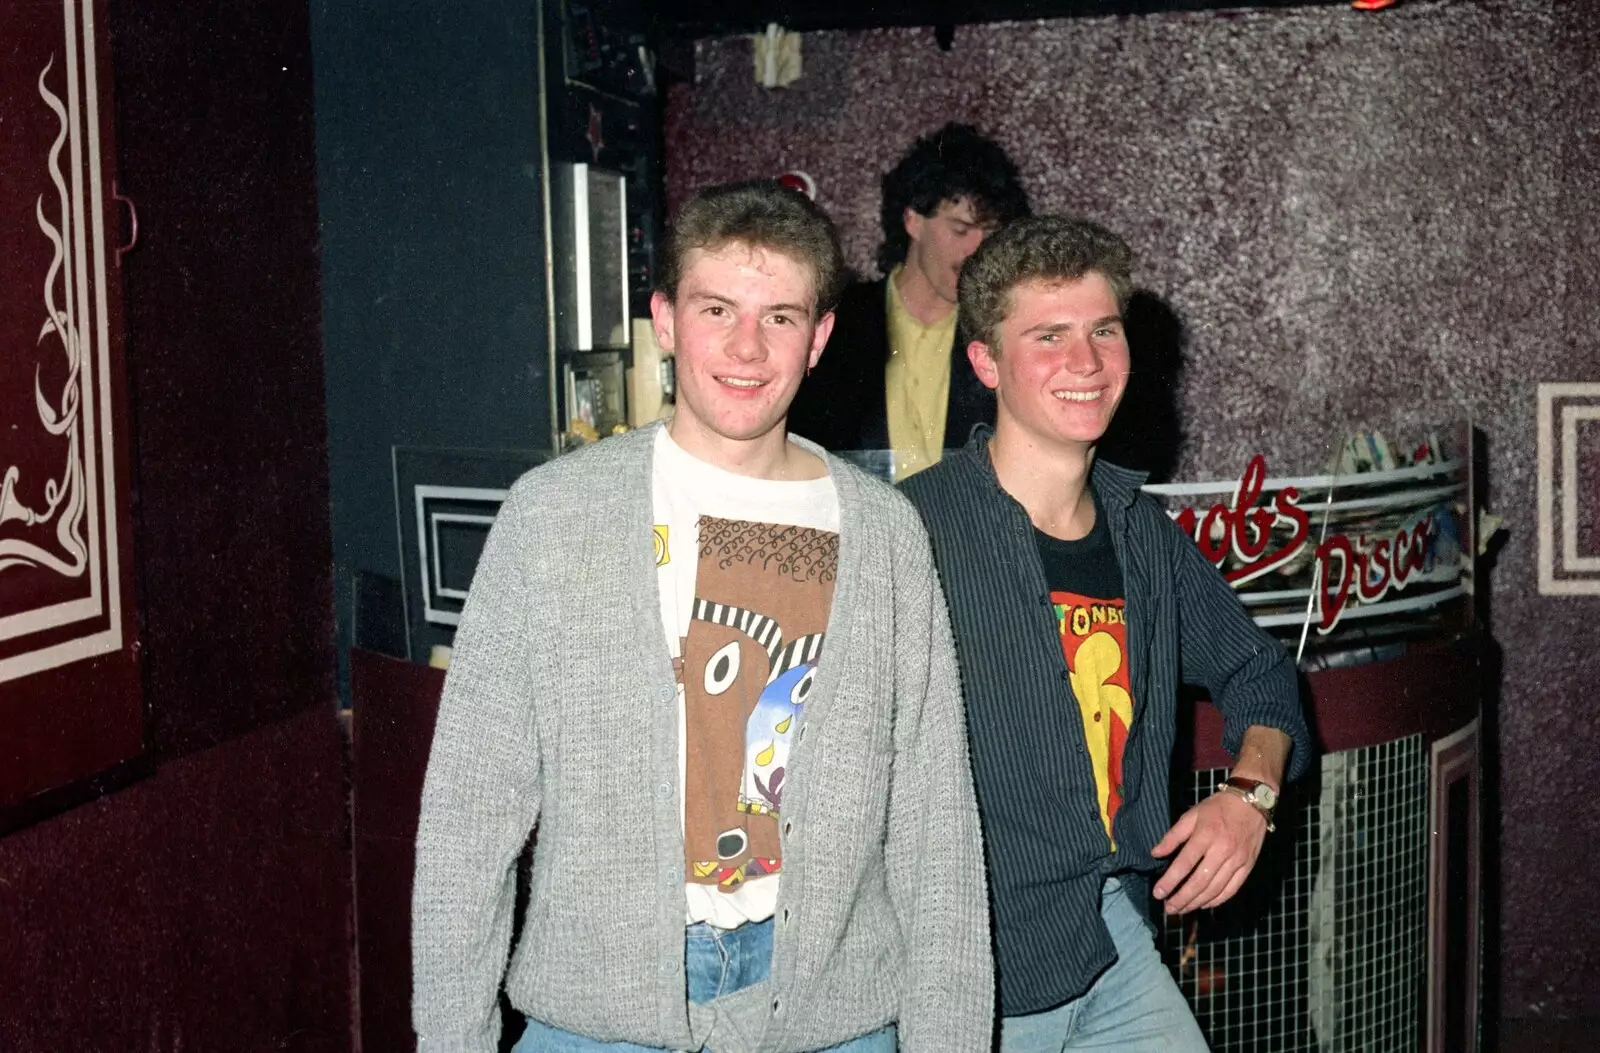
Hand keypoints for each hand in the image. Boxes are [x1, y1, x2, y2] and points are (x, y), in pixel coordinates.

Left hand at [1149, 792, 1266, 913]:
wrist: (1252, 802)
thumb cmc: (1217, 807)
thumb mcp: (1191, 815)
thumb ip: (1173, 836)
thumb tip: (1155, 853)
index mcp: (1206, 835)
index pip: (1184, 864)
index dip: (1170, 881)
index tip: (1158, 893)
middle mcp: (1222, 850)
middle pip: (1200, 881)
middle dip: (1182, 898)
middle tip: (1169, 908)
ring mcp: (1237, 860)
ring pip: (1215, 889)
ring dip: (1196, 903)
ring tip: (1182, 909)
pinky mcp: (1247, 866)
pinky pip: (1231, 889)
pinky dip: (1216, 900)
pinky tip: (1203, 904)